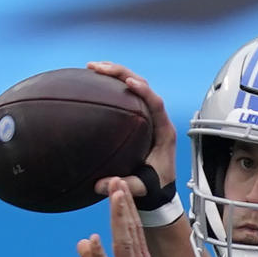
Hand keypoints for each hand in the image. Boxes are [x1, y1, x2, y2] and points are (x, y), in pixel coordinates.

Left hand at [77, 179, 166, 256]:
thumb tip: (83, 243)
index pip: (134, 233)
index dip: (127, 209)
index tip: (121, 188)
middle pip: (130, 232)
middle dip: (123, 205)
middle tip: (117, 180)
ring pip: (123, 244)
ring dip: (118, 219)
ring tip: (114, 195)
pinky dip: (99, 256)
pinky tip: (92, 239)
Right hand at [86, 61, 176, 196]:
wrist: (159, 189)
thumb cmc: (154, 186)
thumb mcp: (141, 187)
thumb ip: (124, 185)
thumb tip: (99, 185)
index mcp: (164, 132)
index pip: (156, 103)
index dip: (143, 90)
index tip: (128, 81)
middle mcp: (157, 119)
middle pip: (142, 85)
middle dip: (121, 72)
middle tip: (98, 67)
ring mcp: (148, 117)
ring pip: (134, 86)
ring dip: (115, 74)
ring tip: (93, 67)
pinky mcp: (138, 118)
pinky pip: (126, 96)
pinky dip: (112, 86)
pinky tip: (95, 82)